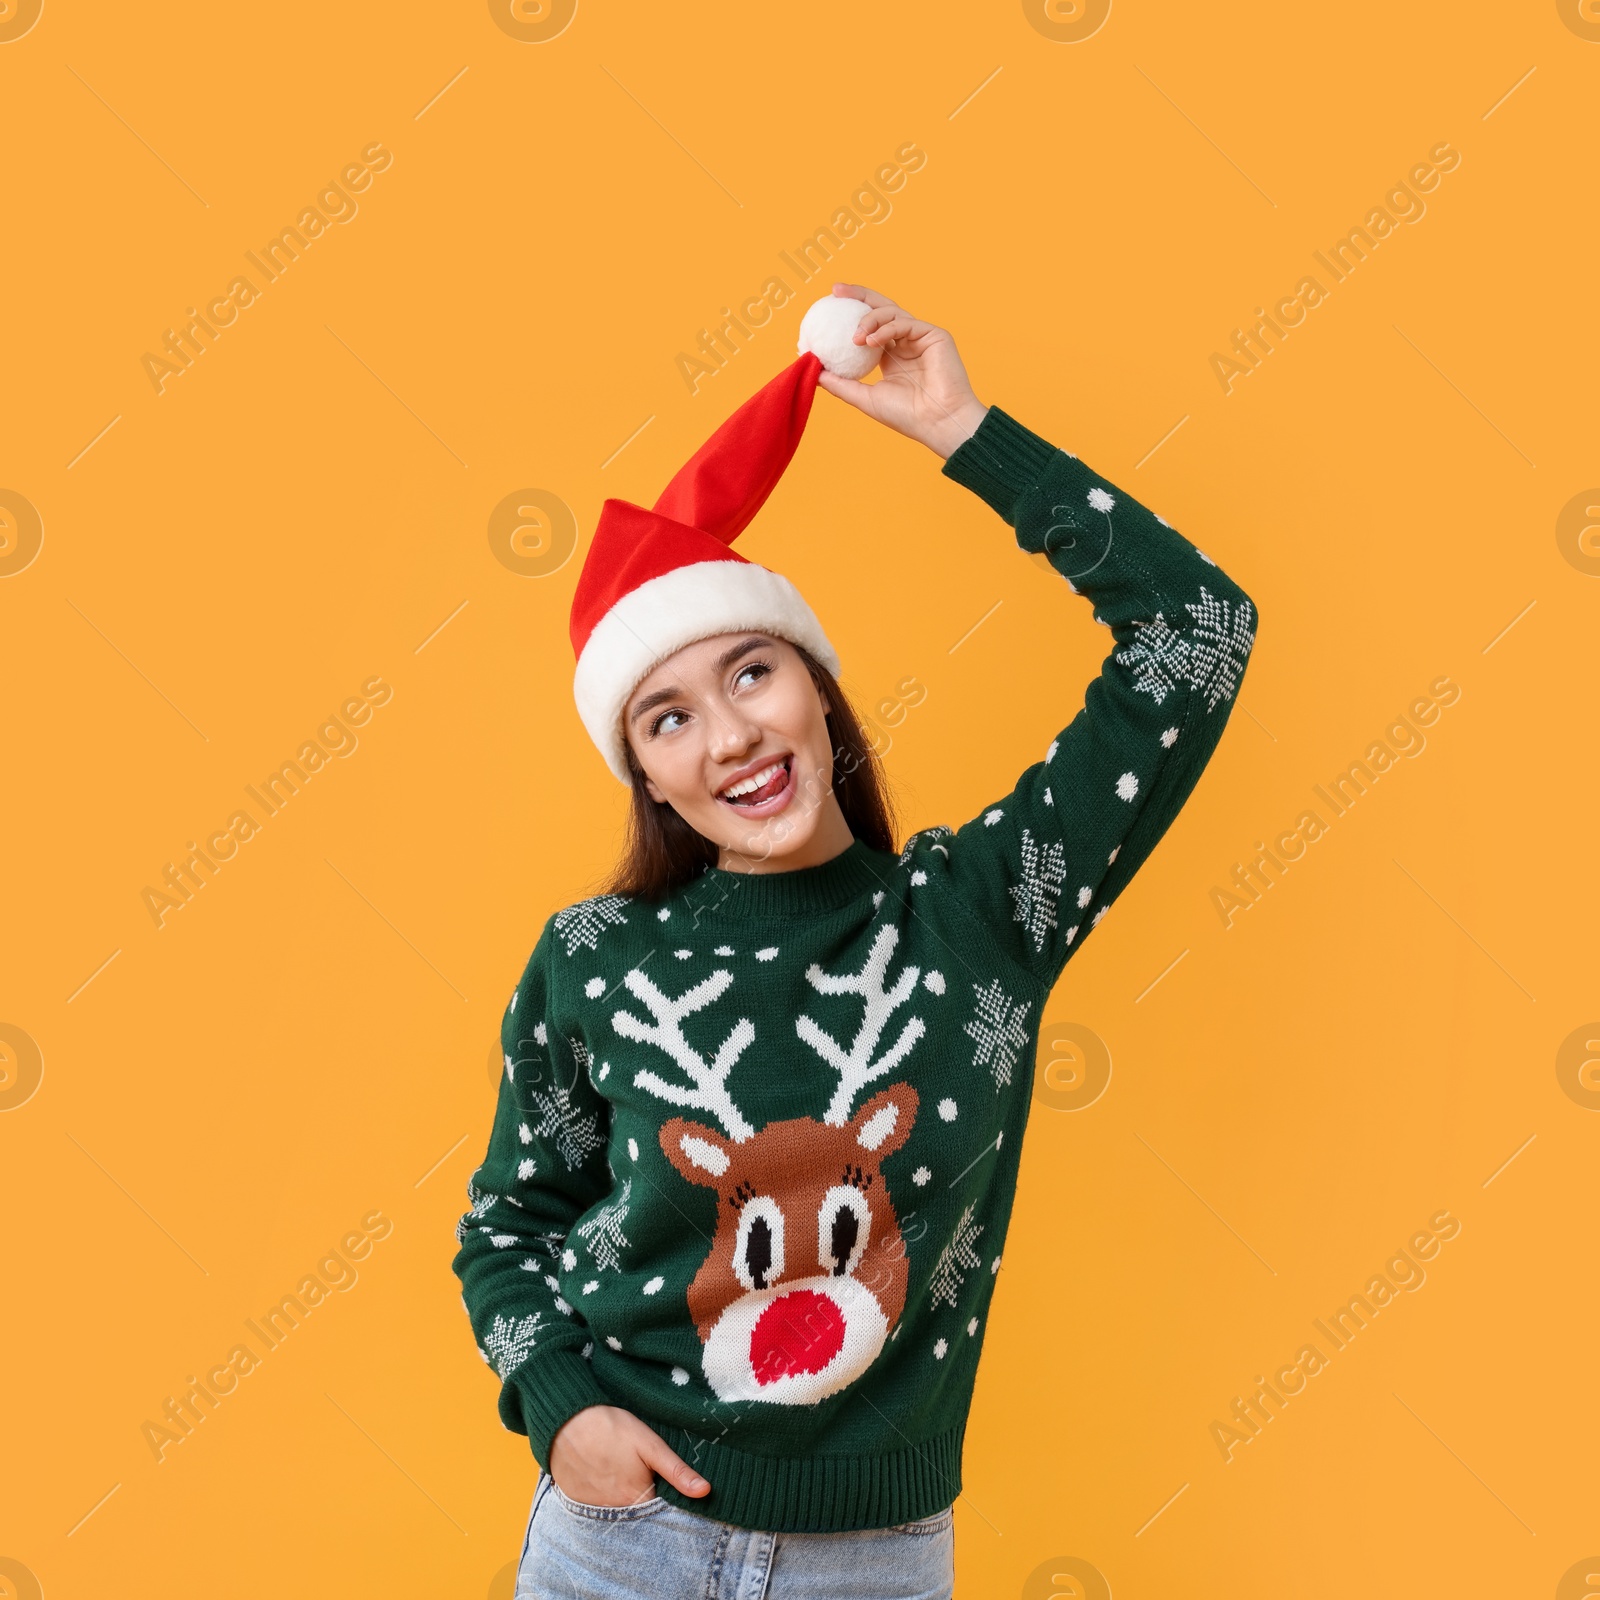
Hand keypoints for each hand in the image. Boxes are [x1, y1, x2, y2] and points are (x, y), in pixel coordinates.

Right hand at [548, 1404, 710, 1506]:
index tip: (665, 1485)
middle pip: (638, 1515)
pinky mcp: (577, 1502)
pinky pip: (596, 1508)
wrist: (565, 1420)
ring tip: (621, 1473)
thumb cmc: (611, 1427)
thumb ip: (676, 1470)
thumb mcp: (649, 1444)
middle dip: (644, 1501)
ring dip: (623, 1500)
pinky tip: (604, 1476)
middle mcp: (614, 1513)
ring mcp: (593, 1510)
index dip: (666, 1500)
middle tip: (639, 1473)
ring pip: (617, 1512)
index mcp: (637, 1500)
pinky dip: (603, 1497)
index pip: (660, 1514)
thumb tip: (705, 1491)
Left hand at [814, 282, 987, 459]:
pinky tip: (869, 340)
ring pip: (891, 312)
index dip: (849, 316)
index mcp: (891, 356)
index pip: (869, 327)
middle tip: (835, 290)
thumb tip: (812, 371)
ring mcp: (920, 337)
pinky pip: (905, 322)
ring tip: (855, 336)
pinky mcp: (934, 335)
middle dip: (858, 295)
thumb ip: (840, 383)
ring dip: (869, 319)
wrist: (938, 422)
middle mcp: (905, 342)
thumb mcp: (864, 398)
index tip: (826, 310)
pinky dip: (886, 328)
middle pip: (880, 309)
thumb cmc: (906, 416)